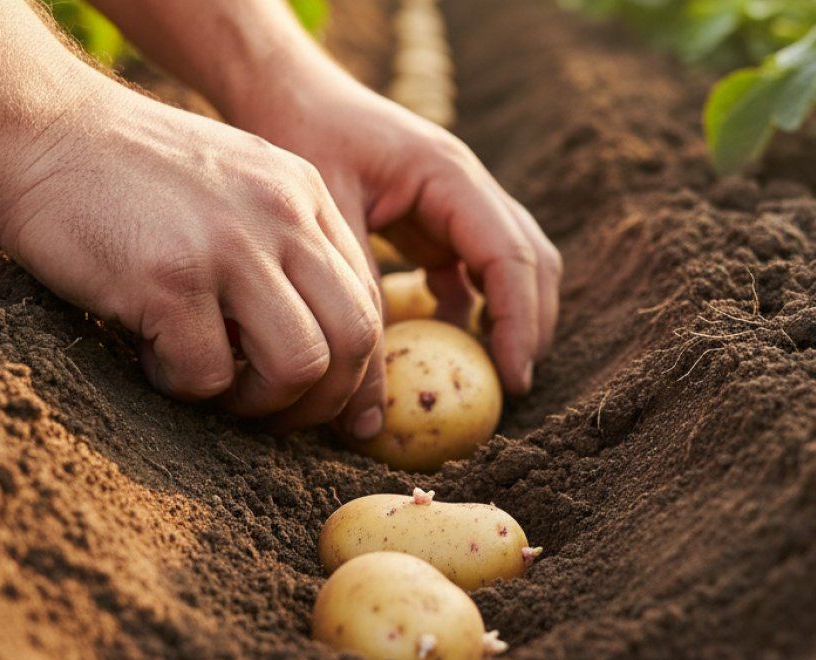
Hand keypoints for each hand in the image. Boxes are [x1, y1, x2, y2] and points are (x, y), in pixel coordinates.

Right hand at [0, 87, 386, 436]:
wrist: (39, 126)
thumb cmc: (129, 171)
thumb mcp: (235, 185)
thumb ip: (282, 247)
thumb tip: (313, 348)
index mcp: (304, 196)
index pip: (368, 302)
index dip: (352, 369)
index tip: (319, 401)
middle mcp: (282, 216)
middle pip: (353, 340)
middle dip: (321, 401)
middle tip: (270, 413)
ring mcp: (230, 246)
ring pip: (299, 367)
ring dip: (258, 404)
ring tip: (211, 386)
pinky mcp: (169, 279)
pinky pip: (208, 375)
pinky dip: (181, 388)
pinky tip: (150, 358)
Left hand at [224, 59, 562, 398]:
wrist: (285, 92)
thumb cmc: (301, 137)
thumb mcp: (327, 224)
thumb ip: (357, 308)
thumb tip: (370, 411)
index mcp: (449, 174)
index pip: (509, 256)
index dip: (519, 323)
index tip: (512, 380)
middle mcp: (467, 186)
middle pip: (530, 261)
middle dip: (529, 326)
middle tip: (511, 389)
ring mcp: (457, 204)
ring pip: (511, 267)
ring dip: (508, 320)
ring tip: (489, 377)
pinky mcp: (437, 222)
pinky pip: (473, 273)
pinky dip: (471, 313)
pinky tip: (444, 349)